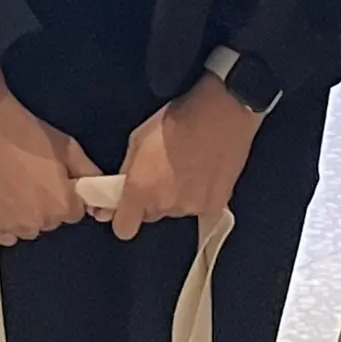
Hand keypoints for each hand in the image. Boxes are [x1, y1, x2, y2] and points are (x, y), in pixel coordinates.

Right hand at [0, 68, 93, 246]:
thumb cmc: (25, 132)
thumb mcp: (68, 147)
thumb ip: (89, 174)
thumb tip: (100, 197)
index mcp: (63, 205)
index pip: (74, 213)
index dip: (66, 195)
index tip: (53, 180)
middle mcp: (40, 222)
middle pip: (51, 221)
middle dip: (46, 205)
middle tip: (32, 178)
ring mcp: (12, 226)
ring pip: (28, 228)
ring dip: (25, 214)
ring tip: (13, 185)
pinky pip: (5, 235)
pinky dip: (4, 222)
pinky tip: (0, 198)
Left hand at [108, 75, 262, 241]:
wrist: (220, 112)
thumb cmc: (176, 118)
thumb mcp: (138, 139)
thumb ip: (127, 172)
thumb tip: (120, 192)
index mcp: (141, 190)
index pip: (124, 229)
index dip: (124, 218)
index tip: (128, 206)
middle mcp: (166, 205)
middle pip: (152, 215)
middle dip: (153, 200)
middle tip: (164, 173)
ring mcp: (192, 208)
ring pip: (177, 210)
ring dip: (179, 196)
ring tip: (188, 168)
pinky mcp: (216, 206)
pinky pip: (201, 210)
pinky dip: (201, 197)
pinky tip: (205, 176)